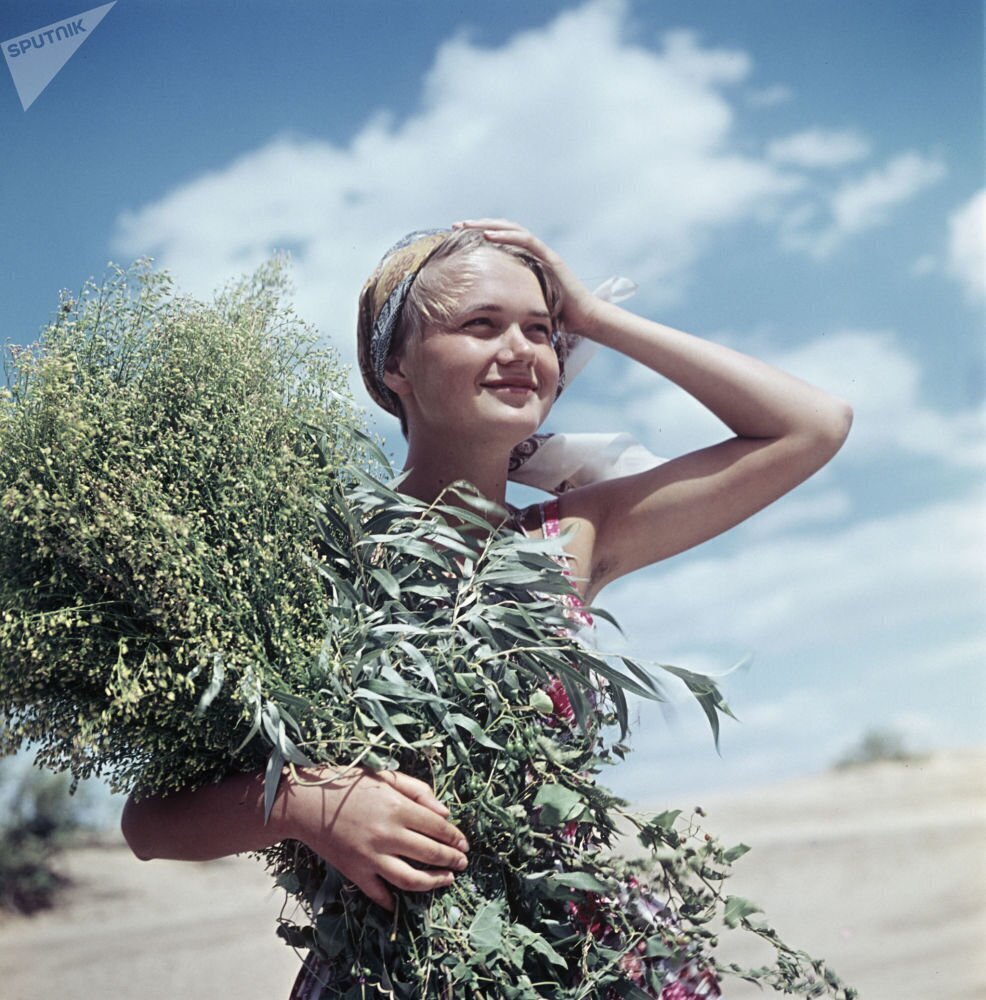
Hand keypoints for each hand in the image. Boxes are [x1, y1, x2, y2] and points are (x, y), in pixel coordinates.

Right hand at [274, 764, 468, 911]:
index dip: (455, 837)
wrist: (305, 803)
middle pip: (430, 854)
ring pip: (411, 880)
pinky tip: (402, 901)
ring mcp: (371, 857)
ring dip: (434, 883)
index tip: (465, 843)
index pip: (438, 828)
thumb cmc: (348, 784)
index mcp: (397, 808)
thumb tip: (445, 813)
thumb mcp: (385, 776)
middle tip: (462, 862)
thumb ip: (417, 790)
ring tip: (447, 880)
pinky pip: (378, 893)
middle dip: (452, 860)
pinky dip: (392, 901)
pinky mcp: (355, 872)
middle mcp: (388, 835)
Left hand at [451, 218, 600, 335]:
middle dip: (479, 225)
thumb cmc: (557, 317)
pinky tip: (488, 235)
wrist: (584, 319)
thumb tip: (485, 311)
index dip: (481, 235)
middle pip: (504, 230)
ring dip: (488, 225)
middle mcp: (536, 252)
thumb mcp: (526, 306)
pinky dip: (506, 236)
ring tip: (467, 225)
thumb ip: (510, 301)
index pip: (502, 240)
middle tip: (456, 224)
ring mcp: (544, 253)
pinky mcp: (551, 259)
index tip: (459, 236)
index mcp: (529, 261)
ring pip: (513, 230)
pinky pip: (526, 241)